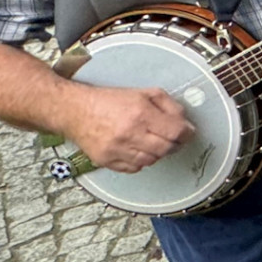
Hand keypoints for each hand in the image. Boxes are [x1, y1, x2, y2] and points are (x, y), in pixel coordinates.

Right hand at [61, 84, 193, 172]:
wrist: (74, 110)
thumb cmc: (107, 101)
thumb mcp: (142, 93)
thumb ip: (168, 105)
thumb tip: (185, 122)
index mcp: (140, 114)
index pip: (176, 132)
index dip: (187, 133)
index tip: (188, 132)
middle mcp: (129, 133)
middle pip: (167, 149)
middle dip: (174, 144)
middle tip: (172, 138)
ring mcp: (117, 150)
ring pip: (152, 161)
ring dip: (157, 153)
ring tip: (151, 141)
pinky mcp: (107, 161)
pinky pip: (134, 168)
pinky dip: (140, 161)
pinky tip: (136, 148)